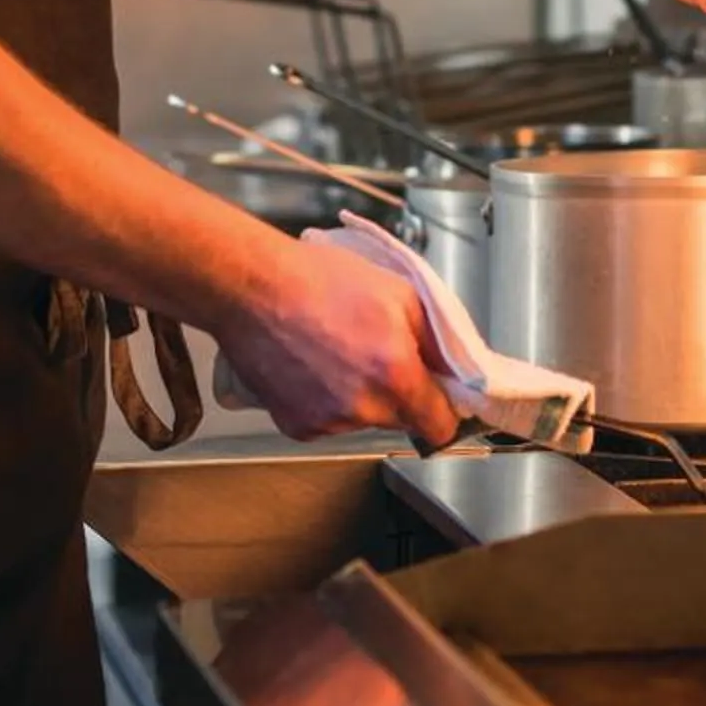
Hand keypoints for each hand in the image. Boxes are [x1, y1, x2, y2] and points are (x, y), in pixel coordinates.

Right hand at [213, 239, 462, 449]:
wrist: (252, 286)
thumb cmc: (318, 279)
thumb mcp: (397, 291)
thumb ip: (436, 337)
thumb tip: (454, 368)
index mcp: (395, 374)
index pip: (441, 427)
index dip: (445, 410)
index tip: (440, 396)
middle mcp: (363, 407)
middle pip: (401, 419)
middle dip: (399, 392)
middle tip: (377, 351)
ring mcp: (327, 422)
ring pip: (362, 419)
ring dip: (360, 395)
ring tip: (336, 349)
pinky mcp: (296, 426)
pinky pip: (327, 421)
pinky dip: (326, 401)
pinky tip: (312, 365)